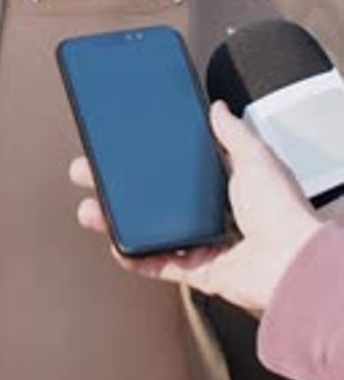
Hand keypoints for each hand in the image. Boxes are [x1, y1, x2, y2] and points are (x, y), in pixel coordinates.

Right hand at [69, 101, 321, 312]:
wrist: (291, 263)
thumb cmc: (280, 208)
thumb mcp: (255, 155)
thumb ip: (232, 132)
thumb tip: (217, 107)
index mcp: (227, 182)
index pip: (179, 165)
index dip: (149, 156)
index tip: (123, 146)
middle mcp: (213, 212)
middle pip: (155, 196)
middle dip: (118, 185)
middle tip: (90, 172)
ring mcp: (203, 243)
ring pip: (150, 230)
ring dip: (117, 220)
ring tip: (90, 209)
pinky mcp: (199, 272)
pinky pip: (159, 265)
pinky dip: (135, 258)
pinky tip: (115, 245)